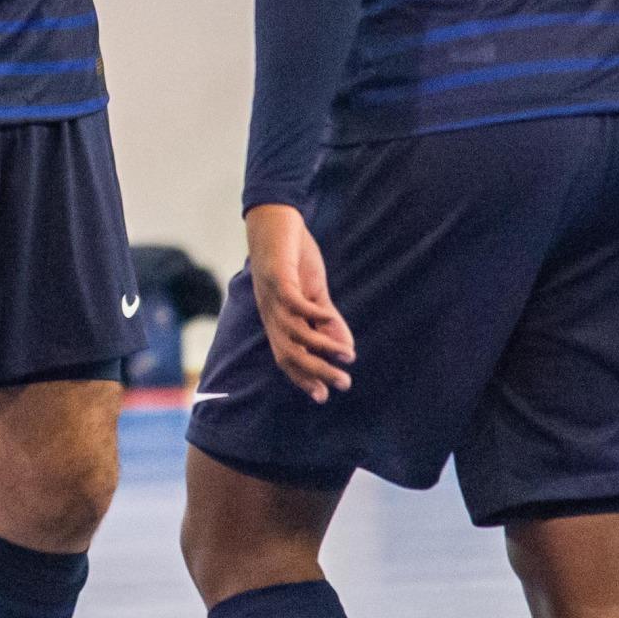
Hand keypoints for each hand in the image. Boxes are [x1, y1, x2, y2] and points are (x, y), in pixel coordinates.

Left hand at [244, 204, 354, 402]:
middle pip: (289, 353)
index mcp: (278, 321)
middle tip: (343, 383)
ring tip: (347, 355)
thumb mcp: (315, 293)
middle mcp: (271, 314)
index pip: (287, 358)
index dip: (303, 379)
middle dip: (316, 372)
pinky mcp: (277, 277)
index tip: (324, 397)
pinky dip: (312, 313)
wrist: (275, 220)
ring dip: (320, 346)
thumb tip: (347, 349)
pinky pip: (293, 302)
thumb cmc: (294, 258)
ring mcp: (272, 297)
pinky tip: (331, 317)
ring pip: (293, 332)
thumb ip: (328, 320)